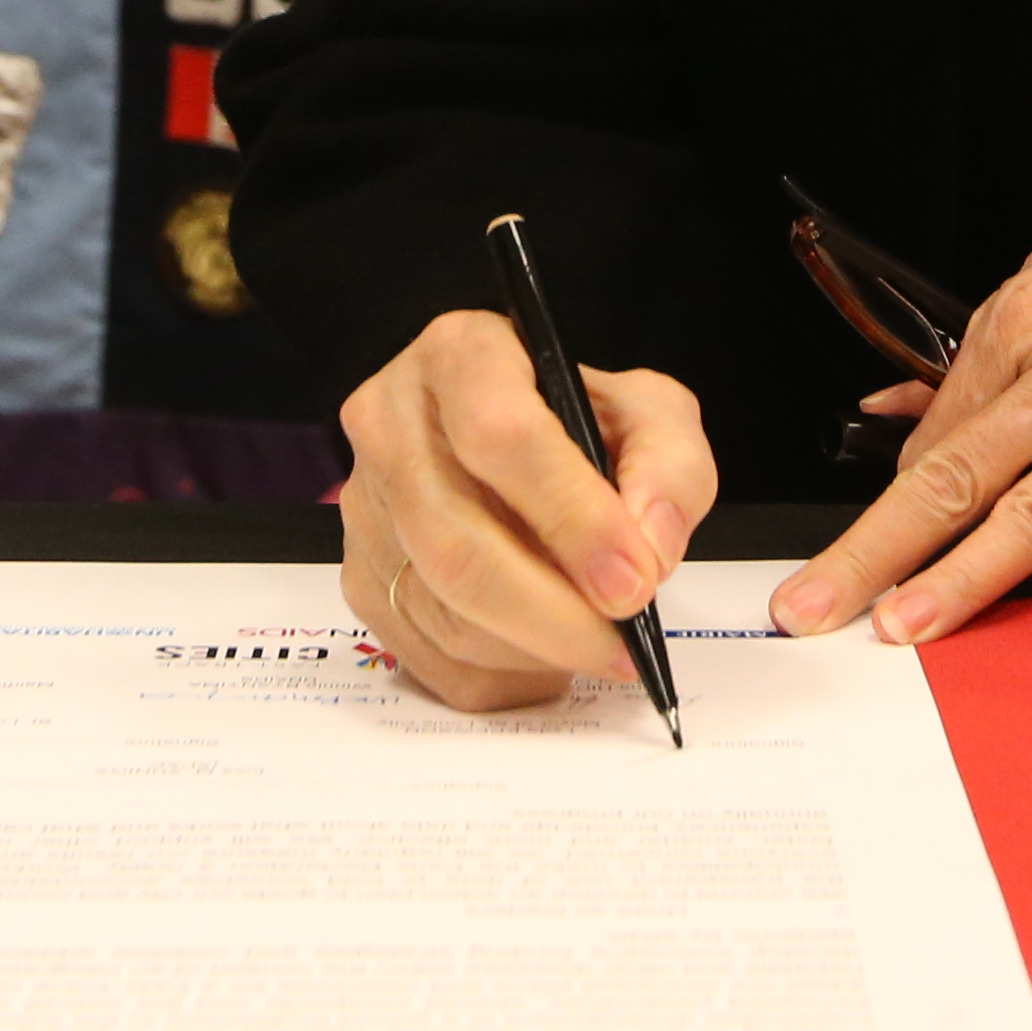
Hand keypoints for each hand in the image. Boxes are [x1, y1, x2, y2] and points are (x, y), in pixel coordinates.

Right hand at [331, 306, 716, 714]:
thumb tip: (649, 547)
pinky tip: (551, 654)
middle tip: (624, 644)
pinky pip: (432, 657)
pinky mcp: (361, 578)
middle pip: (458, 545)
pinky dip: (506, 674)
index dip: (572, 516)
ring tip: (600, 646)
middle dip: (555, 614)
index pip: (500, 435)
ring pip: (444, 613)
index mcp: (461, 356)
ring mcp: (365, 507)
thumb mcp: (647, 411)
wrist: (513, 445)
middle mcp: (391, 424)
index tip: (635, 578)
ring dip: (537, 651)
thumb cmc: (577, 422)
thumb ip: (670, 464)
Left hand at [769, 96, 1031, 656]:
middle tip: (814, 604)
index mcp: (1030, 319)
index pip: (940, 425)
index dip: (894, 490)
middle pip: (957, 475)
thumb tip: (908, 408)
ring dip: (965, 576)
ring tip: (906, 625)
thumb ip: (991, 347)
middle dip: (876, 547)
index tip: (861, 541)